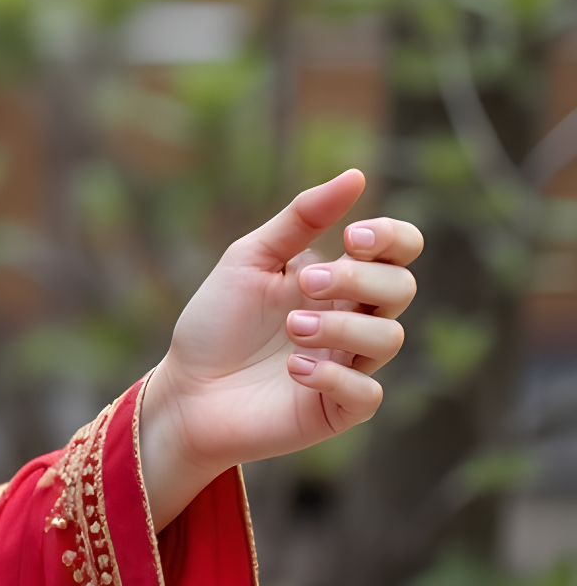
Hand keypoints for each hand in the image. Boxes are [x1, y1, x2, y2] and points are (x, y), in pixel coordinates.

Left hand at [137, 169, 420, 529]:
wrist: (185, 388)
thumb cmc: (218, 321)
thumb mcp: (251, 259)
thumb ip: (301, 220)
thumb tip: (356, 175)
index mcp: (338, 279)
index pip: (399, 251)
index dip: (393, 238)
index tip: (352, 237)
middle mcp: (353, 320)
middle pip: (400, 289)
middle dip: (359, 279)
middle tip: (305, 282)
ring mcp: (350, 365)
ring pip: (388, 338)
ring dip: (340, 327)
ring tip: (291, 328)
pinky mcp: (337, 409)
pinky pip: (367, 394)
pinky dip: (335, 376)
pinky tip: (295, 368)